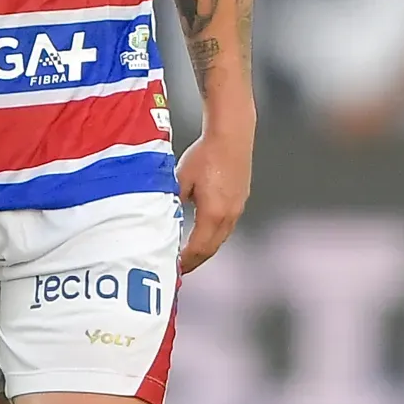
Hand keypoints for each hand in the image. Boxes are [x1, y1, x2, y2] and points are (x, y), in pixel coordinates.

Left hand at [174, 125, 252, 273]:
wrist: (232, 135)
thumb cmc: (206, 154)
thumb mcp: (180, 179)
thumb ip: (173, 202)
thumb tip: (162, 217)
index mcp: (213, 214)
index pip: (198, 249)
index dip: (186, 262)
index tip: (174, 268)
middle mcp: (229, 215)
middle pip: (212, 249)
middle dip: (195, 260)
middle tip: (181, 268)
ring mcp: (237, 208)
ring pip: (221, 238)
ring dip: (205, 248)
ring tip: (191, 253)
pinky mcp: (240, 199)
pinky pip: (226, 226)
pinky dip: (213, 235)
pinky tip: (204, 230)